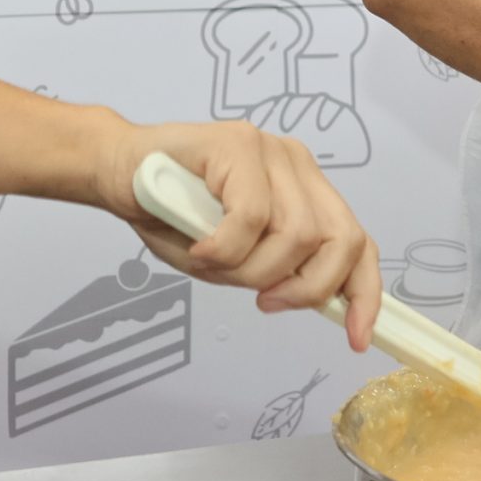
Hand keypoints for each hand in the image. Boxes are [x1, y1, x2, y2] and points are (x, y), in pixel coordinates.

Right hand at [95, 120, 383, 350]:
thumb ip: (274, 272)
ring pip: (296, 235)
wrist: (117, 171)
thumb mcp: (232, 259)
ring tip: (212, 261)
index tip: (357, 337)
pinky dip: (223, 248)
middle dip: (306, 288)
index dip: (364, 294)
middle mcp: (297, 166)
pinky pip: (251, 218)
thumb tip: (307, 297)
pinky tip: (198, 246)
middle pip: (340, 241)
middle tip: (265, 300)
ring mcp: (271, 151)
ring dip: (251, 268)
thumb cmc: (170, 214)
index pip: (357, 243)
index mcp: (305, 192)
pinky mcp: (239, 144)